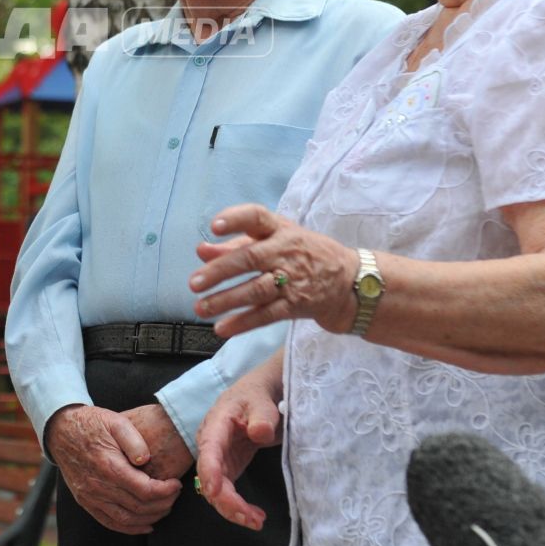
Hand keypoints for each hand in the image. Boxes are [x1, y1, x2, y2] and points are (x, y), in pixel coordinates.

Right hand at [45, 405, 182, 534]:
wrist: (61, 430)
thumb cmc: (91, 423)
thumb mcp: (115, 421)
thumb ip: (134, 440)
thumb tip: (145, 460)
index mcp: (109, 465)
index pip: (144, 490)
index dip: (166, 491)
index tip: (176, 484)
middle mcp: (98, 485)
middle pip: (138, 507)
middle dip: (163, 504)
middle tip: (174, 495)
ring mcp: (90, 496)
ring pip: (126, 519)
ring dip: (150, 518)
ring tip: (165, 508)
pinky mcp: (85, 501)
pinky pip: (110, 522)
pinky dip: (130, 528)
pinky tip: (145, 525)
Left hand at [189, 203, 355, 336]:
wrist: (351, 283)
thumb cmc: (304, 256)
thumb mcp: (276, 242)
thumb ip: (236, 245)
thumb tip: (200, 251)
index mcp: (280, 230)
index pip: (257, 217)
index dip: (235, 219)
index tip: (214, 227)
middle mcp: (286, 252)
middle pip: (250, 258)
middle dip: (220, 270)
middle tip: (194, 283)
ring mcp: (294, 279)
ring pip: (256, 289)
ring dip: (226, 300)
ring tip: (200, 308)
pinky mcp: (297, 305)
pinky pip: (267, 315)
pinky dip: (243, 323)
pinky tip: (222, 328)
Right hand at [196, 367, 283, 530]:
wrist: (257, 397)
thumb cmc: (258, 398)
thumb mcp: (262, 402)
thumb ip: (262, 416)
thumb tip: (259, 432)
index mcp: (215, 424)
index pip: (208, 450)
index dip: (210, 472)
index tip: (216, 492)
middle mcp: (210, 446)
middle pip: (209, 478)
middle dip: (227, 502)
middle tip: (252, 519)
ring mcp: (217, 460)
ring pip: (215, 491)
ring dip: (233, 510)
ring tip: (257, 521)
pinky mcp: (226, 470)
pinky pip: (226, 494)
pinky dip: (239, 507)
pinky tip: (256, 516)